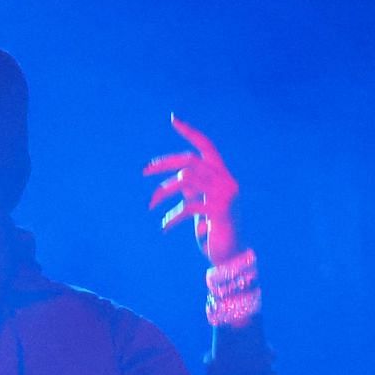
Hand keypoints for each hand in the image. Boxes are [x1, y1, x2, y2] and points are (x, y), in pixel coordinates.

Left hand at [144, 114, 246, 266]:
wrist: (231, 256)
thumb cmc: (213, 230)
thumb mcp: (200, 205)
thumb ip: (192, 190)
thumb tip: (170, 184)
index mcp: (222, 175)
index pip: (206, 146)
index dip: (190, 132)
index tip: (173, 119)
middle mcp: (226, 179)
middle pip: (189, 161)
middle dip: (164, 163)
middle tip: (144, 171)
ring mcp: (225, 194)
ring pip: (185, 180)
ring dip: (164, 192)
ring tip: (151, 205)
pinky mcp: (220, 210)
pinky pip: (188, 207)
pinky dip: (172, 217)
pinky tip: (164, 227)